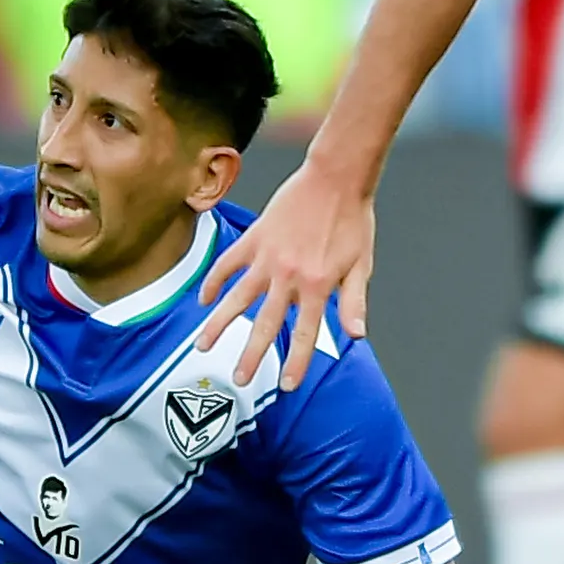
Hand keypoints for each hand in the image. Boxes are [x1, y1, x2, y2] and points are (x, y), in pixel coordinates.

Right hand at [196, 166, 375, 391]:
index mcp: (318, 285)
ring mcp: (267, 257)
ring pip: (236, 297)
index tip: (286, 386)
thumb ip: (353, 302)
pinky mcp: (254, 237)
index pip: (306, 334)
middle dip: (250, 355)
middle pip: (265, 324)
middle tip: (238, 378)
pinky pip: (227, 264)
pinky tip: (204, 299)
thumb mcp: (361, 264)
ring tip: (202, 345)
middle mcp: (289, 276)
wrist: (336, 177)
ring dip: (218, 324)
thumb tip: (357, 336)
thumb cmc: (353, 220)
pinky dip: (214, 281)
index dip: (297, 362)